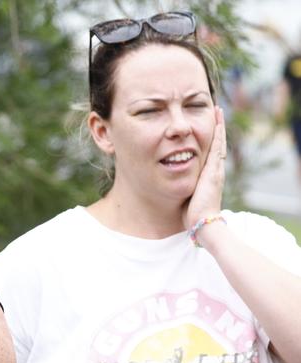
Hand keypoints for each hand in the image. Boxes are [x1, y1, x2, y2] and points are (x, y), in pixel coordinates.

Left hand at [183, 106, 225, 228]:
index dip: (210, 139)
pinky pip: (217, 146)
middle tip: (216, 111)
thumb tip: (171, 187)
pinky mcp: (214, 170)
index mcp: (209, 176)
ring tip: (217, 110)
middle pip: (216, 144)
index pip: (210, 153)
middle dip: (216, 127)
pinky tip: (217, 121)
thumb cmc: (192, 216)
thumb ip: (184, 189)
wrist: (203, 224)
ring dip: (218, 125)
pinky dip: (218, 133)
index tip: (207, 126)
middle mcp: (215, 171)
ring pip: (218, 142)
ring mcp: (216, 169)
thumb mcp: (187, 197)